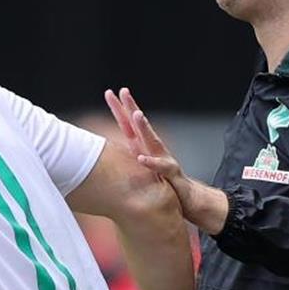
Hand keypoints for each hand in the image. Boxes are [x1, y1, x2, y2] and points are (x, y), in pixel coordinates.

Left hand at [105, 87, 191, 206]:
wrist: (185, 198)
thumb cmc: (160, 182)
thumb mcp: (137, 169)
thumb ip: (125, 160)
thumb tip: (103, 156)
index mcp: (141, 146)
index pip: (128, 124)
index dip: (119, 108)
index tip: (109, 92)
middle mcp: (152, 148)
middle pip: (140, 125)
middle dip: (131, 107)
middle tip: (124, 91)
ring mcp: (163, 158)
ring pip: (152, 140)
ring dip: (144, 127)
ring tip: (137, 114)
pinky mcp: (172, 173)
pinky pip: (161, 167)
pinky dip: (151, 163)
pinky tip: (142, 158)